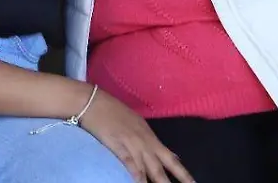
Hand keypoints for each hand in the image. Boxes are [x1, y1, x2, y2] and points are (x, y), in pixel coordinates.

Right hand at [78, 88, 193, 182]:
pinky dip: (135, 172)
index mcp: (150, 137)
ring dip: (157, 181)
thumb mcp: (137, 124)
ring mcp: (132, 144)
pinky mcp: (117, 144)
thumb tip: (163, 153)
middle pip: (162, 167)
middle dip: (175, 180)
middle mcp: (145, 142)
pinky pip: (128, 161)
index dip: (182, 172)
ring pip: (148, 168)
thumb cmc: (114, 111)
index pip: (170, 158)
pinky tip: (139, 181)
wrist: (94, 102)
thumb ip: (149, 140)